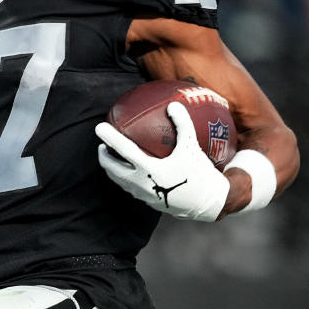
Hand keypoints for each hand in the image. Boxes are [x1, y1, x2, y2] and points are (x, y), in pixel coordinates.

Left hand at [95, 102, 228, 221]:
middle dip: (103, 156)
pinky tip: (130, 170)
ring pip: (118, 180)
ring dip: (111, 168)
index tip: (99, 127)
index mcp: (150, 169)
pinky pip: (129, 187)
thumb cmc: (200, 174)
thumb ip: (183, 125)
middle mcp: (141, 183)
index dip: (110, 137)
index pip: (123, 150)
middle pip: (112, 168)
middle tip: (102, 145)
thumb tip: (173, 104)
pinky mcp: (147, 202)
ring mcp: (142, 194)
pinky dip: (123, 177)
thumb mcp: (192, 147)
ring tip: (111, 156)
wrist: (209, 204)